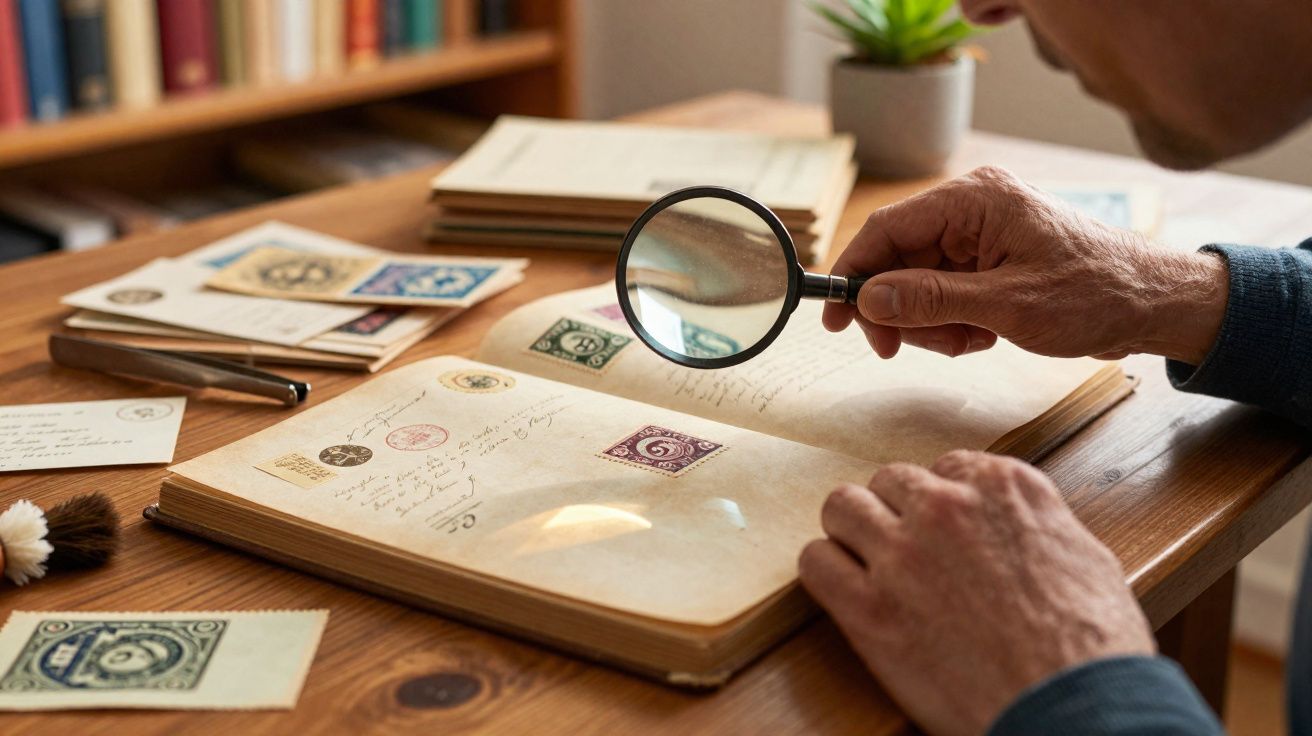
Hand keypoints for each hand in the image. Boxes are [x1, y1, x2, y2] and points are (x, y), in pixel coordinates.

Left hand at [799, 451, 1154, 735]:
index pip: (946, 468)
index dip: (941, 503)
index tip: (942, 528)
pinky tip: (843, 590)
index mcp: (1004, 487)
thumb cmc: (1092, 647)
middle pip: (890, 482)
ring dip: (852, 531)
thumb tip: (1019, 527)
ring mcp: (902, 554)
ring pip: (843, 508)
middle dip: (895, 512)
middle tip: (903, 548)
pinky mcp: (868, 607)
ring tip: (864, 562)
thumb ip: (1035, 526)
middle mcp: (947, 508)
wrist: (1072, 707)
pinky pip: (816, 562)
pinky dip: (825, 571)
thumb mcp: (1085, 557)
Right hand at [823, 166, 1228, 363]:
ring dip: (930, 323)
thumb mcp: (1007, 305)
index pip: (886, 230)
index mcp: (974, 199)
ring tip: (970, 341)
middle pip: (897, 260)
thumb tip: (869, 298)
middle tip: (910, 348)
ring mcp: (979, 234)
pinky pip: (943, 292)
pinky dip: (952, 322)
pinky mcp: (988, 260)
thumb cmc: (1097, 293)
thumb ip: (931, 299)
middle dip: (901, 310)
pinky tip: (984, 335)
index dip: (854, 274)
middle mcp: (971, 208)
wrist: (1155, 304)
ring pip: (916, 283)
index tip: (837, 318)